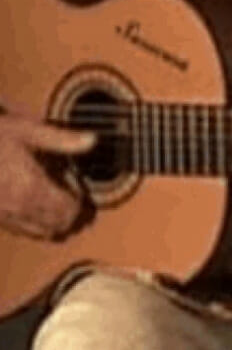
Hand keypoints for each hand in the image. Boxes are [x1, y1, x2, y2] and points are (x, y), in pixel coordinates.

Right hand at [0, 114, 94, 239]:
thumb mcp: (26, 130)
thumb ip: (61, 139)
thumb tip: (91, 140)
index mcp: (31, 188)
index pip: (67, 211)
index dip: (82, 205)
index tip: (83, 189)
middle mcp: (18, 209)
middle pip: (56, 228)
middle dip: (71, 216)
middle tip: (77, 198)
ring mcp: (3, 216)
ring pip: (38, 233)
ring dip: (54, 222)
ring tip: (60, 201)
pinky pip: (20, 229)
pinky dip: (34, 223)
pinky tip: (34, 203)